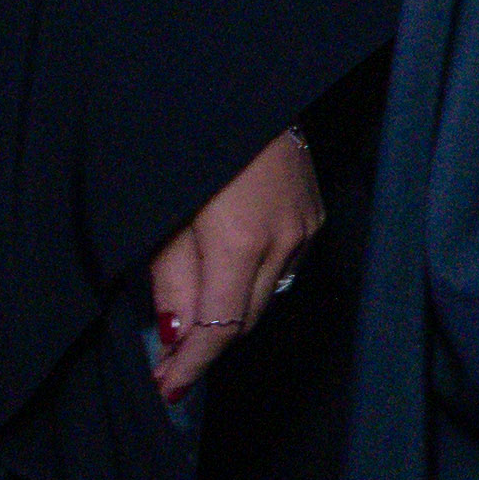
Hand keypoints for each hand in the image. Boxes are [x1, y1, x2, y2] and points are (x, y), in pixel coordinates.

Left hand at [149, 128, 317, 403]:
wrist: (247, 89)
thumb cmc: (190, 146)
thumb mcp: (164, 216)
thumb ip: (172, 279)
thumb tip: (177, 334)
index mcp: (242, 243)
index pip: (219, 329)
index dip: (191, 365)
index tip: (166, 390)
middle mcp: (284, 242)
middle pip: (245, 320)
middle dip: (207, 346)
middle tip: (170, 366)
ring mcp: (306, 229)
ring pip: (265, 296)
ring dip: (231, 315)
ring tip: (194, 323)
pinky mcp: (314, 217)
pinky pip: (281, 268)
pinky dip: (252, 283)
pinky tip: (228, 276)